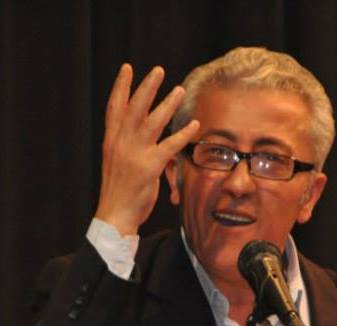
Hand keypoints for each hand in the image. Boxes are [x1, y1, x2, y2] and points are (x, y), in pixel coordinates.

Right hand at [95, 64, 199, 234]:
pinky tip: (194, 125)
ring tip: (179, 90)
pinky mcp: (149, 167)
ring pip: (152, 122)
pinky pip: (169, 146)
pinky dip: (182, 134)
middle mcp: (120, 143)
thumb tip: (140, 134)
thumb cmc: (119, 192)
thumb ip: (126, 146)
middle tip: (158, 70)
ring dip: (167, 104)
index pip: (114, 108)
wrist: (115, 215)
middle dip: (146, 87)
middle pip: (134, 108)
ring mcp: (134, 154)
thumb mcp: (116, 163)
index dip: (120, 87)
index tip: (127, 69)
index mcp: (111, 141)